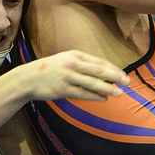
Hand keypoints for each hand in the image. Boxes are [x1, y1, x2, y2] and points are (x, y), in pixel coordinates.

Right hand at [15, 50, 129, 101]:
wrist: (27, 79)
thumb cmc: (49, 70)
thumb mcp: (65, 61)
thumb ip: (82, 64)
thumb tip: (102, 72)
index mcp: (74, 55)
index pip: (98, 62)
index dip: (113, 68)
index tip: (123, 74)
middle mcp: (72, 65)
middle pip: (99, 71)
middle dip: (115, 76)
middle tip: (127, 82)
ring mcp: (67, 77)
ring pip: (93, 83)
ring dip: (107, 88)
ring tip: (119, 93)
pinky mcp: (63, 90)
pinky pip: (83, 94)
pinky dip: (95, 96)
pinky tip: (103, 98)